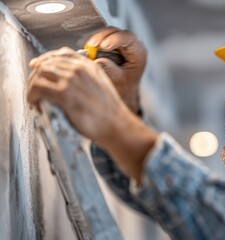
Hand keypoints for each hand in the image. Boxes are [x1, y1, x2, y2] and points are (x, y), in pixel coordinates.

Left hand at [27, 47, 156, 181]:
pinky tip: (36, 104)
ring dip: (32, 87)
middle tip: (33, 88)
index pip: (62, 53)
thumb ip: (87, 80)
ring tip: (34, 99)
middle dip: (35, 75)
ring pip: (40, 74)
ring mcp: (72, 80)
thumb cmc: (110, 113)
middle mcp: (80, 69)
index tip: (37, 66)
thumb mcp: (101, 88)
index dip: (46, 58)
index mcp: (90, 66)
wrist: (117, 125)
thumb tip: (67, 83)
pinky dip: (32, 96)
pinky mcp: (65, 93)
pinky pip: (38, 88)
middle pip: (47, 63)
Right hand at [85, 27, 146, 113]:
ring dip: (97, 39)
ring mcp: (123, 42)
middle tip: (91, 46)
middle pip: (117, 32)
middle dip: (102, 37)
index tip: (103, 46)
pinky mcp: (113, 43)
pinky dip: (96, 42)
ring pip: (109, 33)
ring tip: (89, 48)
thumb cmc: (124, 87)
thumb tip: (98, 60)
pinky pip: (103, 37)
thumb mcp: (118, 81)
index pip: (128, 39)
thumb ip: (109, 69)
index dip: (115, 39)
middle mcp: (133, 44)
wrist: (123, 91)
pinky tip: (90, 48)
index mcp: (139, 53)